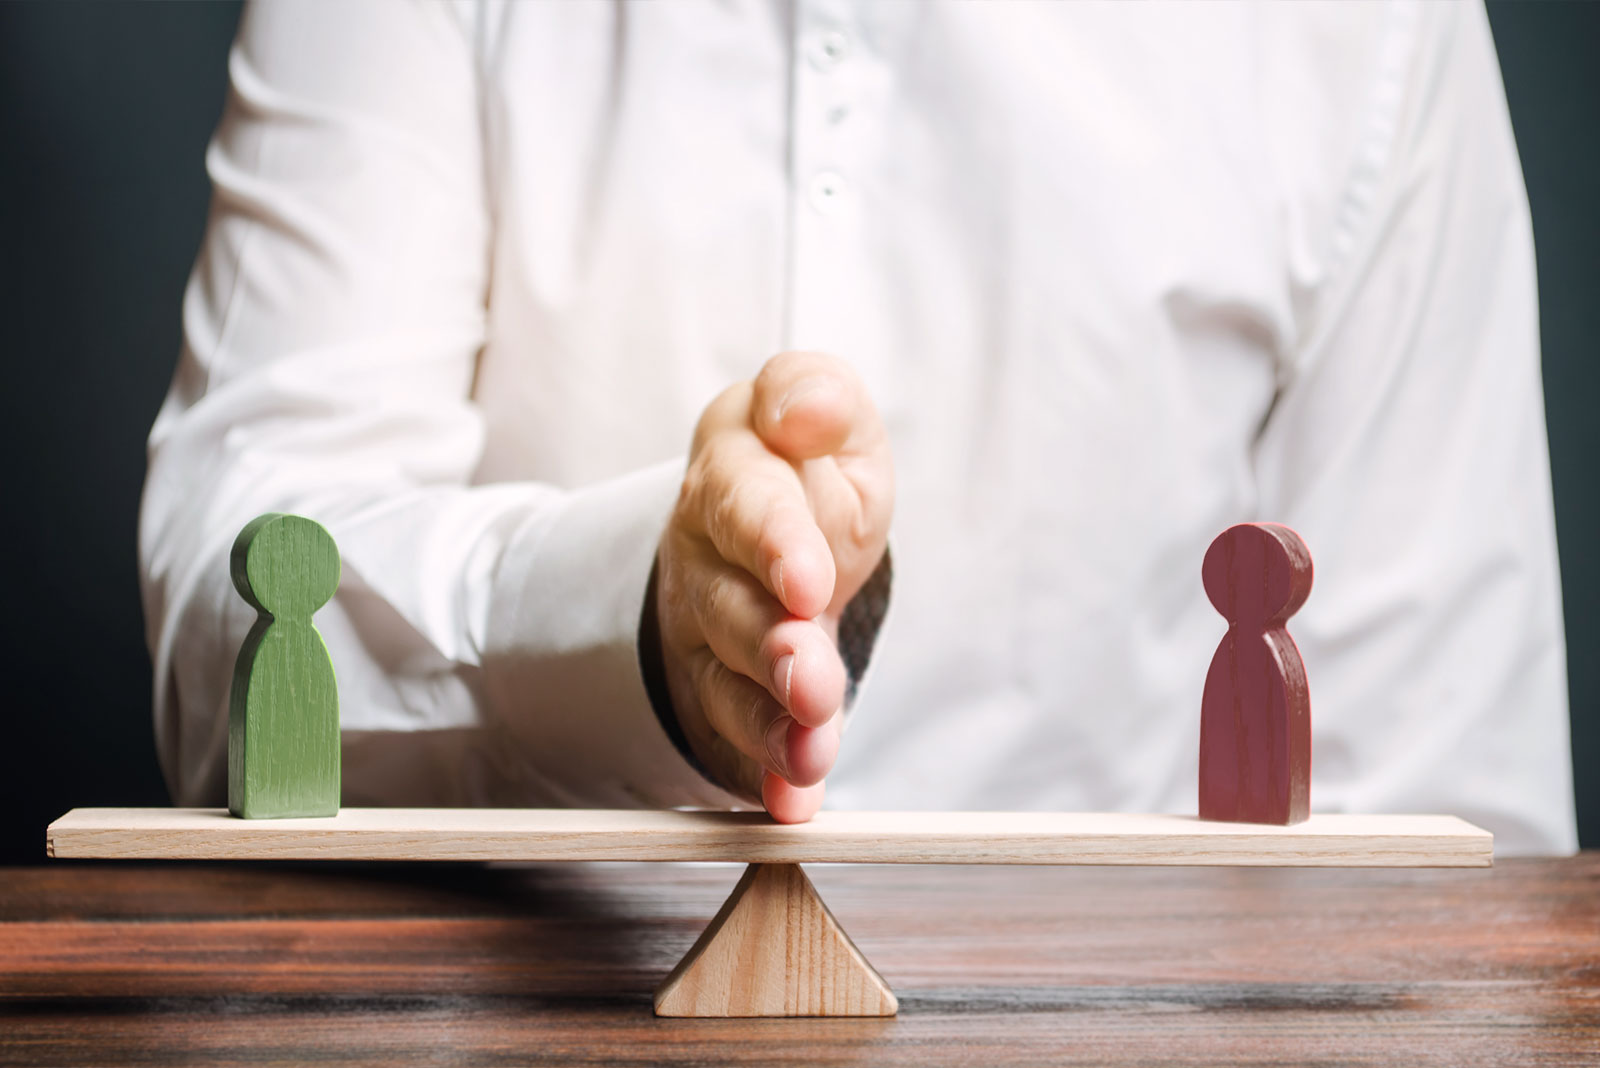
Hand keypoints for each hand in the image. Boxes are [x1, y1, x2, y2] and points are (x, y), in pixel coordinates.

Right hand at [654, 351, 893, 821]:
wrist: (771, 529)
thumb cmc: (804, 467)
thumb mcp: (822, 413)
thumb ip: (814, 395)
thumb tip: (800, 411)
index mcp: (732, 474)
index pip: (746, 506)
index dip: (775, 544)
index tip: (808, 580)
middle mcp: (708, 559)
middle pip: (733, 608)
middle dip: (772, 650)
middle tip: (810, 683)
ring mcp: (711, 633)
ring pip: (730, 682)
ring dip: (770, 722)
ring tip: (810, 752)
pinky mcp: (727, 692)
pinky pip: (739, 738)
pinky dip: (766, 775)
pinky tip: (793, 802)